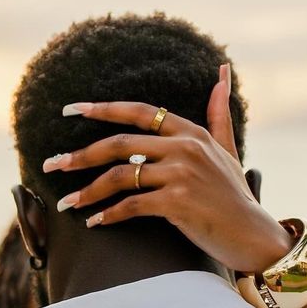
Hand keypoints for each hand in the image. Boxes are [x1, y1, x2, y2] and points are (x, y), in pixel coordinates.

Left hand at [43, 65, 290, 273]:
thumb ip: (218, 113)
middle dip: (80, 155)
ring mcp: (181, 174)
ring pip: (120, 176)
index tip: (70, 110)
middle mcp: (185, 148)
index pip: (140, 112)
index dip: (102, 109)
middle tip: (52, 163)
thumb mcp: (228, 149)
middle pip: (120, 144)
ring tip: (67, 203)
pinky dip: (109, 215)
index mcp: (192, 132)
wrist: (254, 237)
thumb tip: (221, 71)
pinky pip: (131, 205)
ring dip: (88, 191)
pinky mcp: (177, 203)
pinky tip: (95, 222)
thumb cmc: (237, 197)